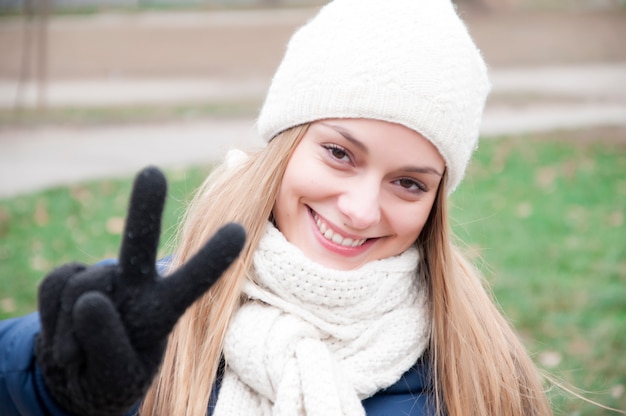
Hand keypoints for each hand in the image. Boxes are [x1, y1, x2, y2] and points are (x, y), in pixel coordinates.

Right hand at [35, 166, 244, 415]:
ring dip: (75, 330)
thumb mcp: (119, 374)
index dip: (212, 258)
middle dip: (144, 208)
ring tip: (81, 352)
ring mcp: (103, 279)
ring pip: (84, 287)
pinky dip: (53, 321)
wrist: (77, 374)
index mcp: (164, 308)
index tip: (238, 231)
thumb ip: (108, 343)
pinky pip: (55, 286)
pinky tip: (67, 334)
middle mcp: (138, 285)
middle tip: (152, 173)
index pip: (192, 282)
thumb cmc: (111, 373)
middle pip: (139, 243)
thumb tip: (89, 299)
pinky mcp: (68, 277)